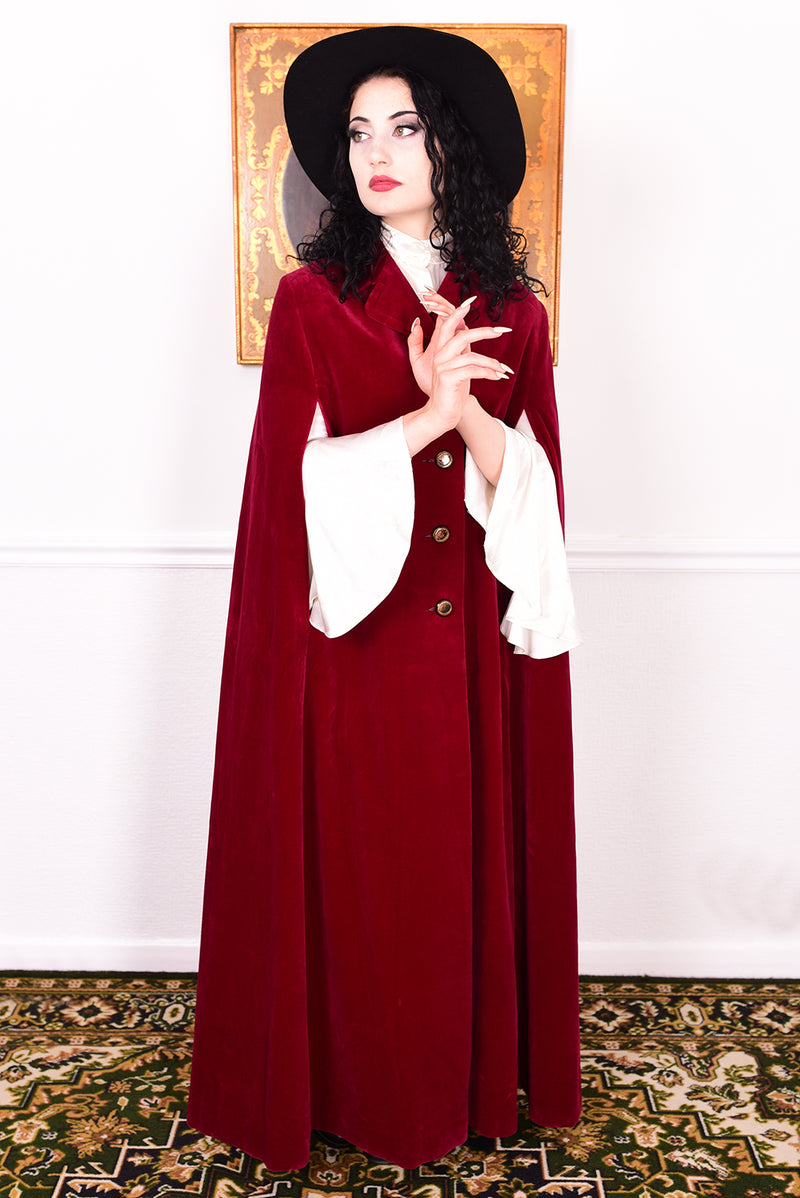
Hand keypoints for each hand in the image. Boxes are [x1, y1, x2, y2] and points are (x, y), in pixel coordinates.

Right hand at [407, 293, 513, 433]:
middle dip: (483, 331)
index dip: (458, 311)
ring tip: (504, 369)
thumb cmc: (451, 391)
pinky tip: (498, 377)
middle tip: (502, 331)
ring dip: (491, 362)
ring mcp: (443, 367)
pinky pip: (472, 370)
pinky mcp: (448, 379)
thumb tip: (463, 332)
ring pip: (471, 356)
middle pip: (461, 335)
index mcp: (441, 350)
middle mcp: (440, 356)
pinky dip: (488, 373)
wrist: (442, 414)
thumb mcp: (454, 367)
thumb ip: (459, 350)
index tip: (472, 299)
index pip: (447, 324)